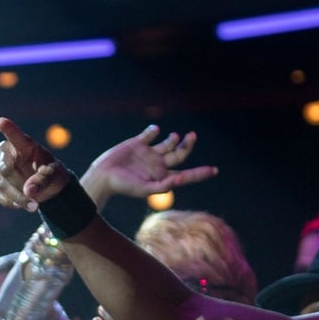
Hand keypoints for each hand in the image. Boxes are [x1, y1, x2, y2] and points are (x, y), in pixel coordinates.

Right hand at [0, 118, 72, 212]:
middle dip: (19, 186)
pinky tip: (22, 204)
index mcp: (26, 145)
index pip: (16, 136)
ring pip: (1, 183)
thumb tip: (28, 191)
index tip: (1, 121)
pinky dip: (9, 201)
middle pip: (6, 169)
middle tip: (36, 202)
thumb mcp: (54, 177)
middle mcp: (9, 152)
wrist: (47, 188)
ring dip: (17, 198)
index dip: (9, 129)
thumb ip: (42, 181)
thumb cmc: (52, 176)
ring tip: (34, 205)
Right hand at [81, 125, 216, 205]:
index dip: (200, 173)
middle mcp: (158, 164)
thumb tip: (182, 179)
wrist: (103, 176)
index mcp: (162, 177)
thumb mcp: (145, 189)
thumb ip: (164, 185)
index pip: (186, 175)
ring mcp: (149, 153)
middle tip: (192, 136)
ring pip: (169, 142)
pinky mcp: (138, 143)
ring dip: (174, 138)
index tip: (214, 170)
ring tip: (173, 137)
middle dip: (188, 145)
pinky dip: (154, 130)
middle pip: (180, 154)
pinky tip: (153, 132)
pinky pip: (151, 133)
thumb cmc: (124, 186)